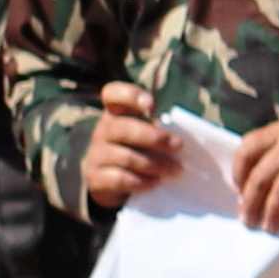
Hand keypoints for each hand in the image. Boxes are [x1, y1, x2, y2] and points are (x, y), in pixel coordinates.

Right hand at [80, 80, 182, 210]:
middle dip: (155, 138)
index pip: (112, 93)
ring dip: (155, 164)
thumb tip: (183, 139)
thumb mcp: (147, 136)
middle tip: (179, 146)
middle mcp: (103, 130)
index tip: (152, 106)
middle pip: (123, 128)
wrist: (111, 184)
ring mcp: (96, 154)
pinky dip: (140, 182)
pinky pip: (119, 179)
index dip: (130, 96)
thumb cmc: (138, 151)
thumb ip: (161, 130)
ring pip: (125, 157)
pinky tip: (155, 183)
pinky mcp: (95, 178)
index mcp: (116, 113)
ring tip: (175, 170)